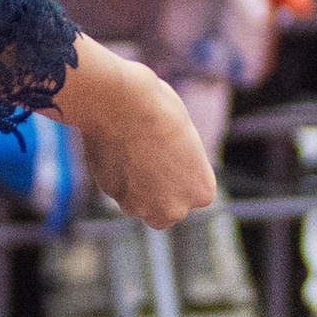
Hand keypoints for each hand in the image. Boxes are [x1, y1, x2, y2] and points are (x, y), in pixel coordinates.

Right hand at [57, 41, 216, 228]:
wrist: (123, 105)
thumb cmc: (160, 111)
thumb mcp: (184, 139)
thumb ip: (177, 166)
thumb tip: (159, 173)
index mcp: (202, 192)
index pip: (191, 195)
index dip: (179, 174)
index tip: (170, 150)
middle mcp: (175, 209)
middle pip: (165, 211)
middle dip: (156, 193)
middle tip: (148, 159)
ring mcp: (142, 207)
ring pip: (137, 204)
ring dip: (134, 186)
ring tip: (130, 150)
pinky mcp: (113, 197)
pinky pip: (116, 190)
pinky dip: (115, 175)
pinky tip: (115, 149)